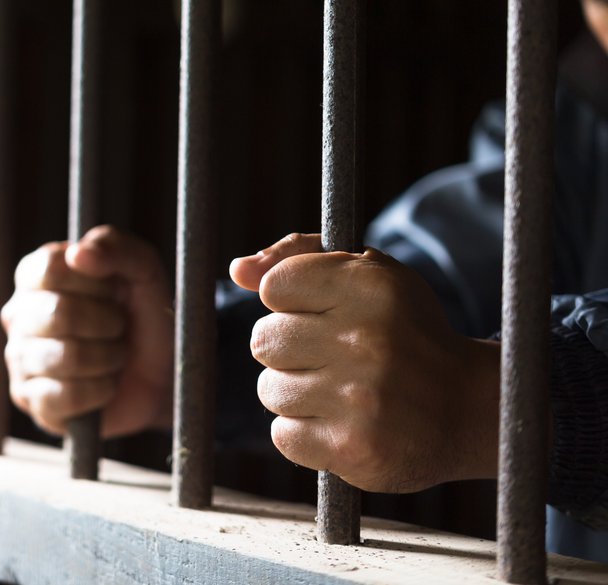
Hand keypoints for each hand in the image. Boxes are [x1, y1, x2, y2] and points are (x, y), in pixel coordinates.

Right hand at [1, 226, 173, 436]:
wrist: (161, 372)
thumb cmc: (144, 314)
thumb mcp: (142, 268)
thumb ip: (115, 246)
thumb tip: (78, 254)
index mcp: (36, 275)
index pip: (50, 269)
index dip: (94, 282)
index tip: (114, 290)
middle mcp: (18, 315)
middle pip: (60, 313)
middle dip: (109, 323)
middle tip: (119, 327)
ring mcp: (19, 359)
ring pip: (69, 357)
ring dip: (110, 357)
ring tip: (115, 355)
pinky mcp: (32, 401)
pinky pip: (68, 396)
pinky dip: (102, 390)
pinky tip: (106, 384)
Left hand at [229, 233, 500, 493]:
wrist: (469, 408)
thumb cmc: (405, 332)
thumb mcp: (368, 275)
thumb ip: (298, 258)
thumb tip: (238, 270)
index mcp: (369, 284)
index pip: (275, 286)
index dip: (290, 302)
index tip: (323, 314)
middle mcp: (365, 338)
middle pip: (264, 340)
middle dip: (288, 349)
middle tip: (332, 356)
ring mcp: (359, 397)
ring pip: (269, 389)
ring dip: (294, 393)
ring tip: (340, 391)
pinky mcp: (352, 448)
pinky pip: (282, 435)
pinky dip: (303, 434)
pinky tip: (340, 423)